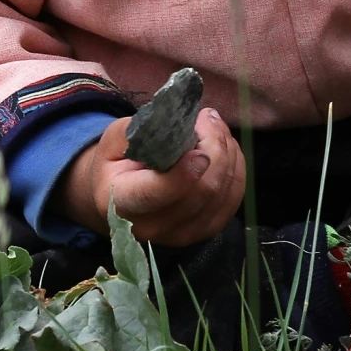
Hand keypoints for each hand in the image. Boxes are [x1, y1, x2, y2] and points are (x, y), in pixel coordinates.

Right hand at [57, 107, 244, 246]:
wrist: (120, 195)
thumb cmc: (116, 163)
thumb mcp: (114, 139)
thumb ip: (138, 132)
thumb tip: (174, 125)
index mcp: (123, 203)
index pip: (155, 194)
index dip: (183, 173)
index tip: (198, 148)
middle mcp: (152, 227)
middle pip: (201, 191)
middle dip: (214, 147)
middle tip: (208, 117)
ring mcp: (182, 234)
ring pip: (222, 193)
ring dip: (227, 153)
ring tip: (215, 126)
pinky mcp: (205, 230)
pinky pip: (233, 197)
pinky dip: (235, 167)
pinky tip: (225, 147)